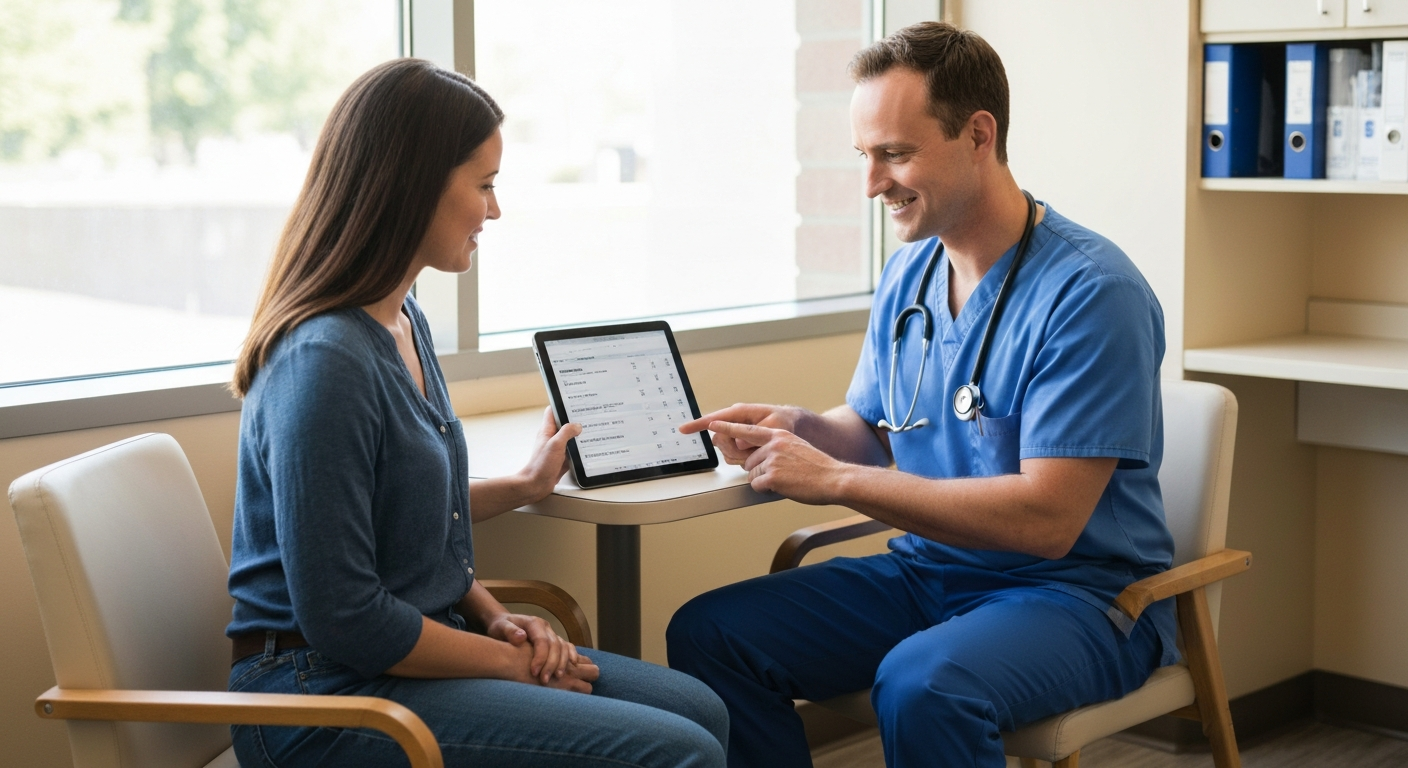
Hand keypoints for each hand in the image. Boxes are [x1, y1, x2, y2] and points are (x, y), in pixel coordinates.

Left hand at [487, 612, 579, 684]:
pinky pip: (567, 646)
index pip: (542, 641)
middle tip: (544, 680)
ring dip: (562, 663)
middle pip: (555, 645)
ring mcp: (551, 633)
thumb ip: (509, 631)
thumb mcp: (500, 627)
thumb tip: (521, 637)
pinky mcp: (554, 640)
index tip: (534, 672)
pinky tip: (572, 665)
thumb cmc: (500, 627)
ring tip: (556, 678)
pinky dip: (571, 654)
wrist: (503, 623)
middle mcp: (546, 627)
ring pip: (563, 647)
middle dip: (551, 664)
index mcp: (534, 623)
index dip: (541, 657)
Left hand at [516, 408, 580, 500]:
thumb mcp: (555, 444)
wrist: (536, 485)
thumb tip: (577, 425)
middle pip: (564, 424)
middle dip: (575, 420)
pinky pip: (573, 451)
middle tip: (588, 416)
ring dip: (579, 436)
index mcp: (547, 431)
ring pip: (570, 438)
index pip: (552, 412)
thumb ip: (567, 432)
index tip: (574, 401)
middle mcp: (552, 438)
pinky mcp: (562, 459)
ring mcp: (557, 449)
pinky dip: (580, 449)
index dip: (562, 405)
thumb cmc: (541, 465)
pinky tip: (589, 449)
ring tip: (592, 430)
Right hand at [680, 403, 802, 465]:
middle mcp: (734, 423)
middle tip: (751, 449)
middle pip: (719, 440)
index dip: (697, 425)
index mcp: (740, 413)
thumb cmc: (784, 421)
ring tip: (758, 451)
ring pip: (726, 452)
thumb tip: (739, 442)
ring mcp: (736, 435)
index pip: (714, 419)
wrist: (792, 426)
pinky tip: (756, 455)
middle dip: (733, 449)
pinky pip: (733, 458)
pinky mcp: (739, 445)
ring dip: (741, 456)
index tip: (683, 429)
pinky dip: (744, 460)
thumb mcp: (775, 425)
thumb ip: (756, 433)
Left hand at [707, 420, 847, 504]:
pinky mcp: (771, 476)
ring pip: (752, 475)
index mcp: (778, 434)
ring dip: (765, 481)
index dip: (727, 428)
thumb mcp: (797, 446)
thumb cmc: (817, 467)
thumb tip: (759, 456)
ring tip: (786, 479)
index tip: (712, 424)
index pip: (747, 430)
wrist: (833, 478)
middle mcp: (773, 444)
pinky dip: (767, 490)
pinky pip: (757, 486)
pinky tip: (784, 486)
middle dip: (760, 471)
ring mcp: (771, 460)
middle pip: (749, 461)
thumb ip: (778, 446)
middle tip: (782, 474)